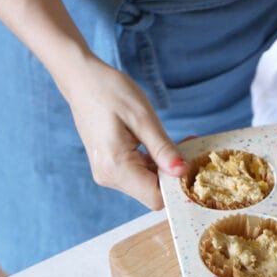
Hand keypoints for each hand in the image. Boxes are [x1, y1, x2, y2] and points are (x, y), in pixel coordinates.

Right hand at [59, 55, 187, 209]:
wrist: (82, 80)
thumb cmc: (111, 92)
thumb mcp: (143, 118)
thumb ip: (163, 149)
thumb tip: (182, 173)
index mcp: (115, 167)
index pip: (155, 197)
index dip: (177, 185)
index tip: (193, 165)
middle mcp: (109, 176)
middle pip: (152, 192)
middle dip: (175, 175)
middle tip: (191, 148)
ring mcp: (108, 173)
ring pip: (147, 183)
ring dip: (167, 168)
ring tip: (181, 143)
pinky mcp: (110, 166)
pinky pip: (139, 173)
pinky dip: (155, 163)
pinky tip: (165, 146)